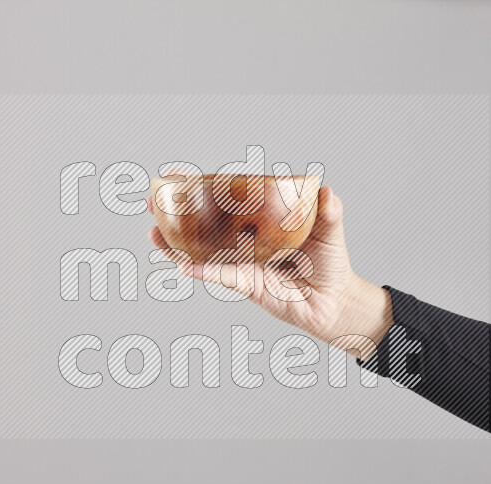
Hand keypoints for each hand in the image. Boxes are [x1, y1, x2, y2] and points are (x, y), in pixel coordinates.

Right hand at [148, 186, 392, 353]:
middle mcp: (245, 241)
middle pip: (204, 225)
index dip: (202, 189)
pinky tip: (185, 264)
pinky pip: (222, 276)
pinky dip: (204, 271)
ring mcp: (243, 263)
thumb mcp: (330, 229)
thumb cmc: (331, 262)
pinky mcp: (248, 285)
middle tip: (153, 202)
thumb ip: (329, 210)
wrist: (336, 300)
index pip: (226, 200)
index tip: (176, 176)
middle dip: (176, 215)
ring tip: (154, 233)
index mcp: (259, 221)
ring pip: (204, 252)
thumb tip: (325, 192)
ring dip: (177, 245)